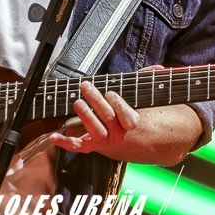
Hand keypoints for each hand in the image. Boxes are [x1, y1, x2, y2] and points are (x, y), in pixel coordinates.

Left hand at [49, 67, 164, 154]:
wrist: (131, 141)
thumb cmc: (133, 114)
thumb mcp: (143, 97)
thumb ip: (148, 81)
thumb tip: (160, 68)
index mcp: (132, 123)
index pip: (126, 116)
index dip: (117, 104)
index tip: (111, 93)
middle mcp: (119, 134)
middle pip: (108, 118)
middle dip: (96, 101)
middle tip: (86, 87)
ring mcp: (105, 141)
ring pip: (95, 131)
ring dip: (85, 116)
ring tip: (78, 102)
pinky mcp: (92, 145)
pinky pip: (78, 146)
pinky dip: (65, 142)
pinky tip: (54, 136)